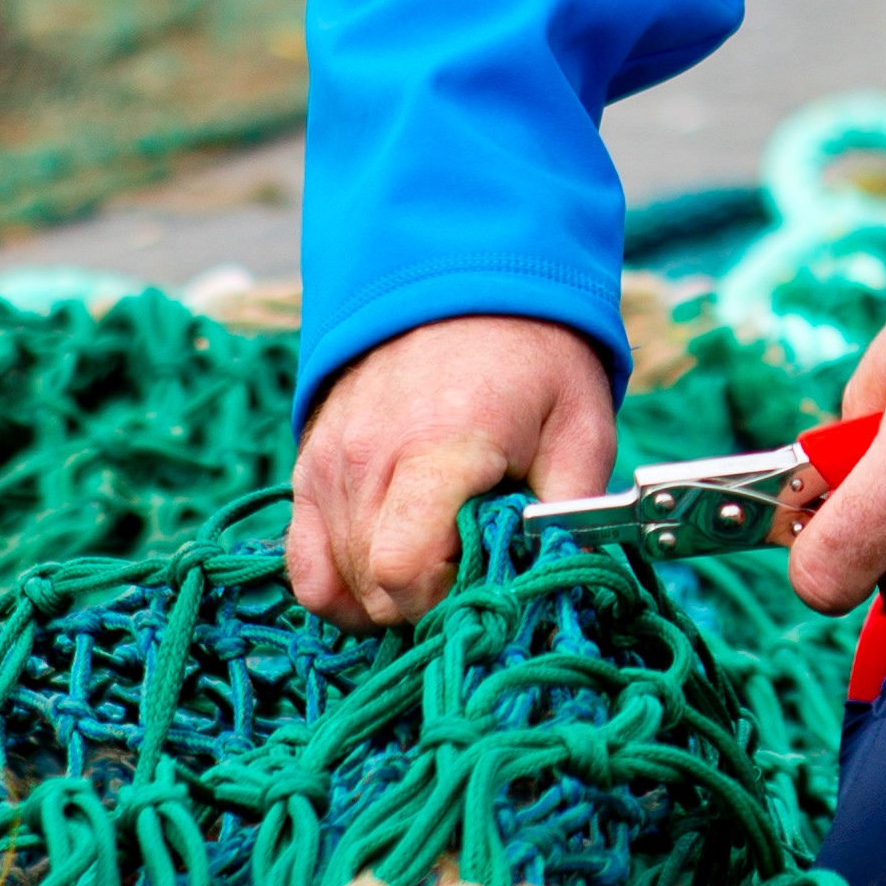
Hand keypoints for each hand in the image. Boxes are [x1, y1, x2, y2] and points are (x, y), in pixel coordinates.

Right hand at [290, 315, 613, 630]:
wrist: (463, 283)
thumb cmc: (532, 362)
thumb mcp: (581, 429)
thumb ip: (570, 515)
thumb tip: (558, 586)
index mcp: (437, 449)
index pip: (403, 571)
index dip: (448, 601)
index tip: (487, 580)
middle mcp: (367, 459)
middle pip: (376, 588)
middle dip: (429, 602)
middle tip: (473, 568)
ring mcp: (328, 464)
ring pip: (341, 584)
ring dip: (392, 593)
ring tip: (441, 555)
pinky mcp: (309, 467)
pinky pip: (304, 565)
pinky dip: (343, 585)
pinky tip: (384, 574)